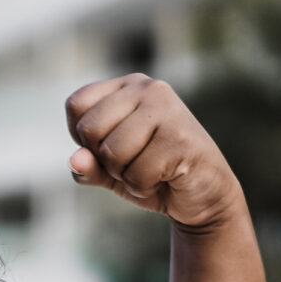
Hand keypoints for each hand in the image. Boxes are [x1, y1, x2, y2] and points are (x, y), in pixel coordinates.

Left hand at [64, 74, 242, 232]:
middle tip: (135, 161)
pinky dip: (144, 187)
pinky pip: (136, 174)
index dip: (83, 138)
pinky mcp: (180, 138)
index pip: (76, 105)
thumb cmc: (154, 175)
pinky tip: (165, 178)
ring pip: (111, 152)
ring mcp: (166, 109)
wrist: (204, 195)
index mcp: (127, 86)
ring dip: (125, 176)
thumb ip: (88, 166)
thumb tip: (76, 160)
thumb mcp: (111, 171)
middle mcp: (147, 88)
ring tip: (151, 170)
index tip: (110, 146)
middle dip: (105, 159)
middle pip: (89, 128)